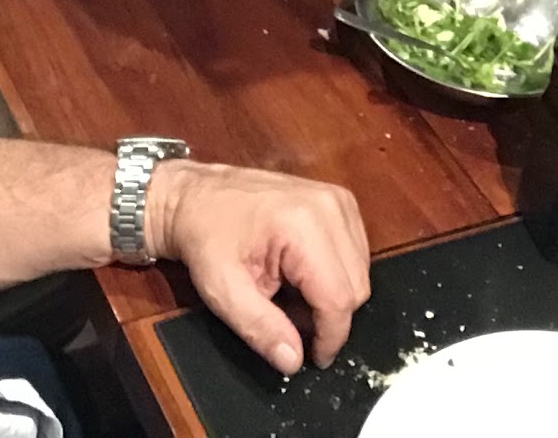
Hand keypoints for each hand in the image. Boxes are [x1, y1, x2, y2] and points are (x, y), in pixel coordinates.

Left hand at [146, 160, 369, 373]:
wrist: (197, 195)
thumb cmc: (205, 239)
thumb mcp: (221, 290)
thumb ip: (260, 328)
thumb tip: (294, 361)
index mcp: (302, 225)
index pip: (338, 297)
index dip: (330, 337)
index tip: (313, 359)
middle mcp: (331, 207)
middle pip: (357, 286)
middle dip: (329, 317)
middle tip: (291, 322)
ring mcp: (339, 200)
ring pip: (360, 271)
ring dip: (333, 295)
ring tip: (292, 296)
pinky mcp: (340, 200)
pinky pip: (356, 252)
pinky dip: (335, 274)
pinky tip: (303, 274)